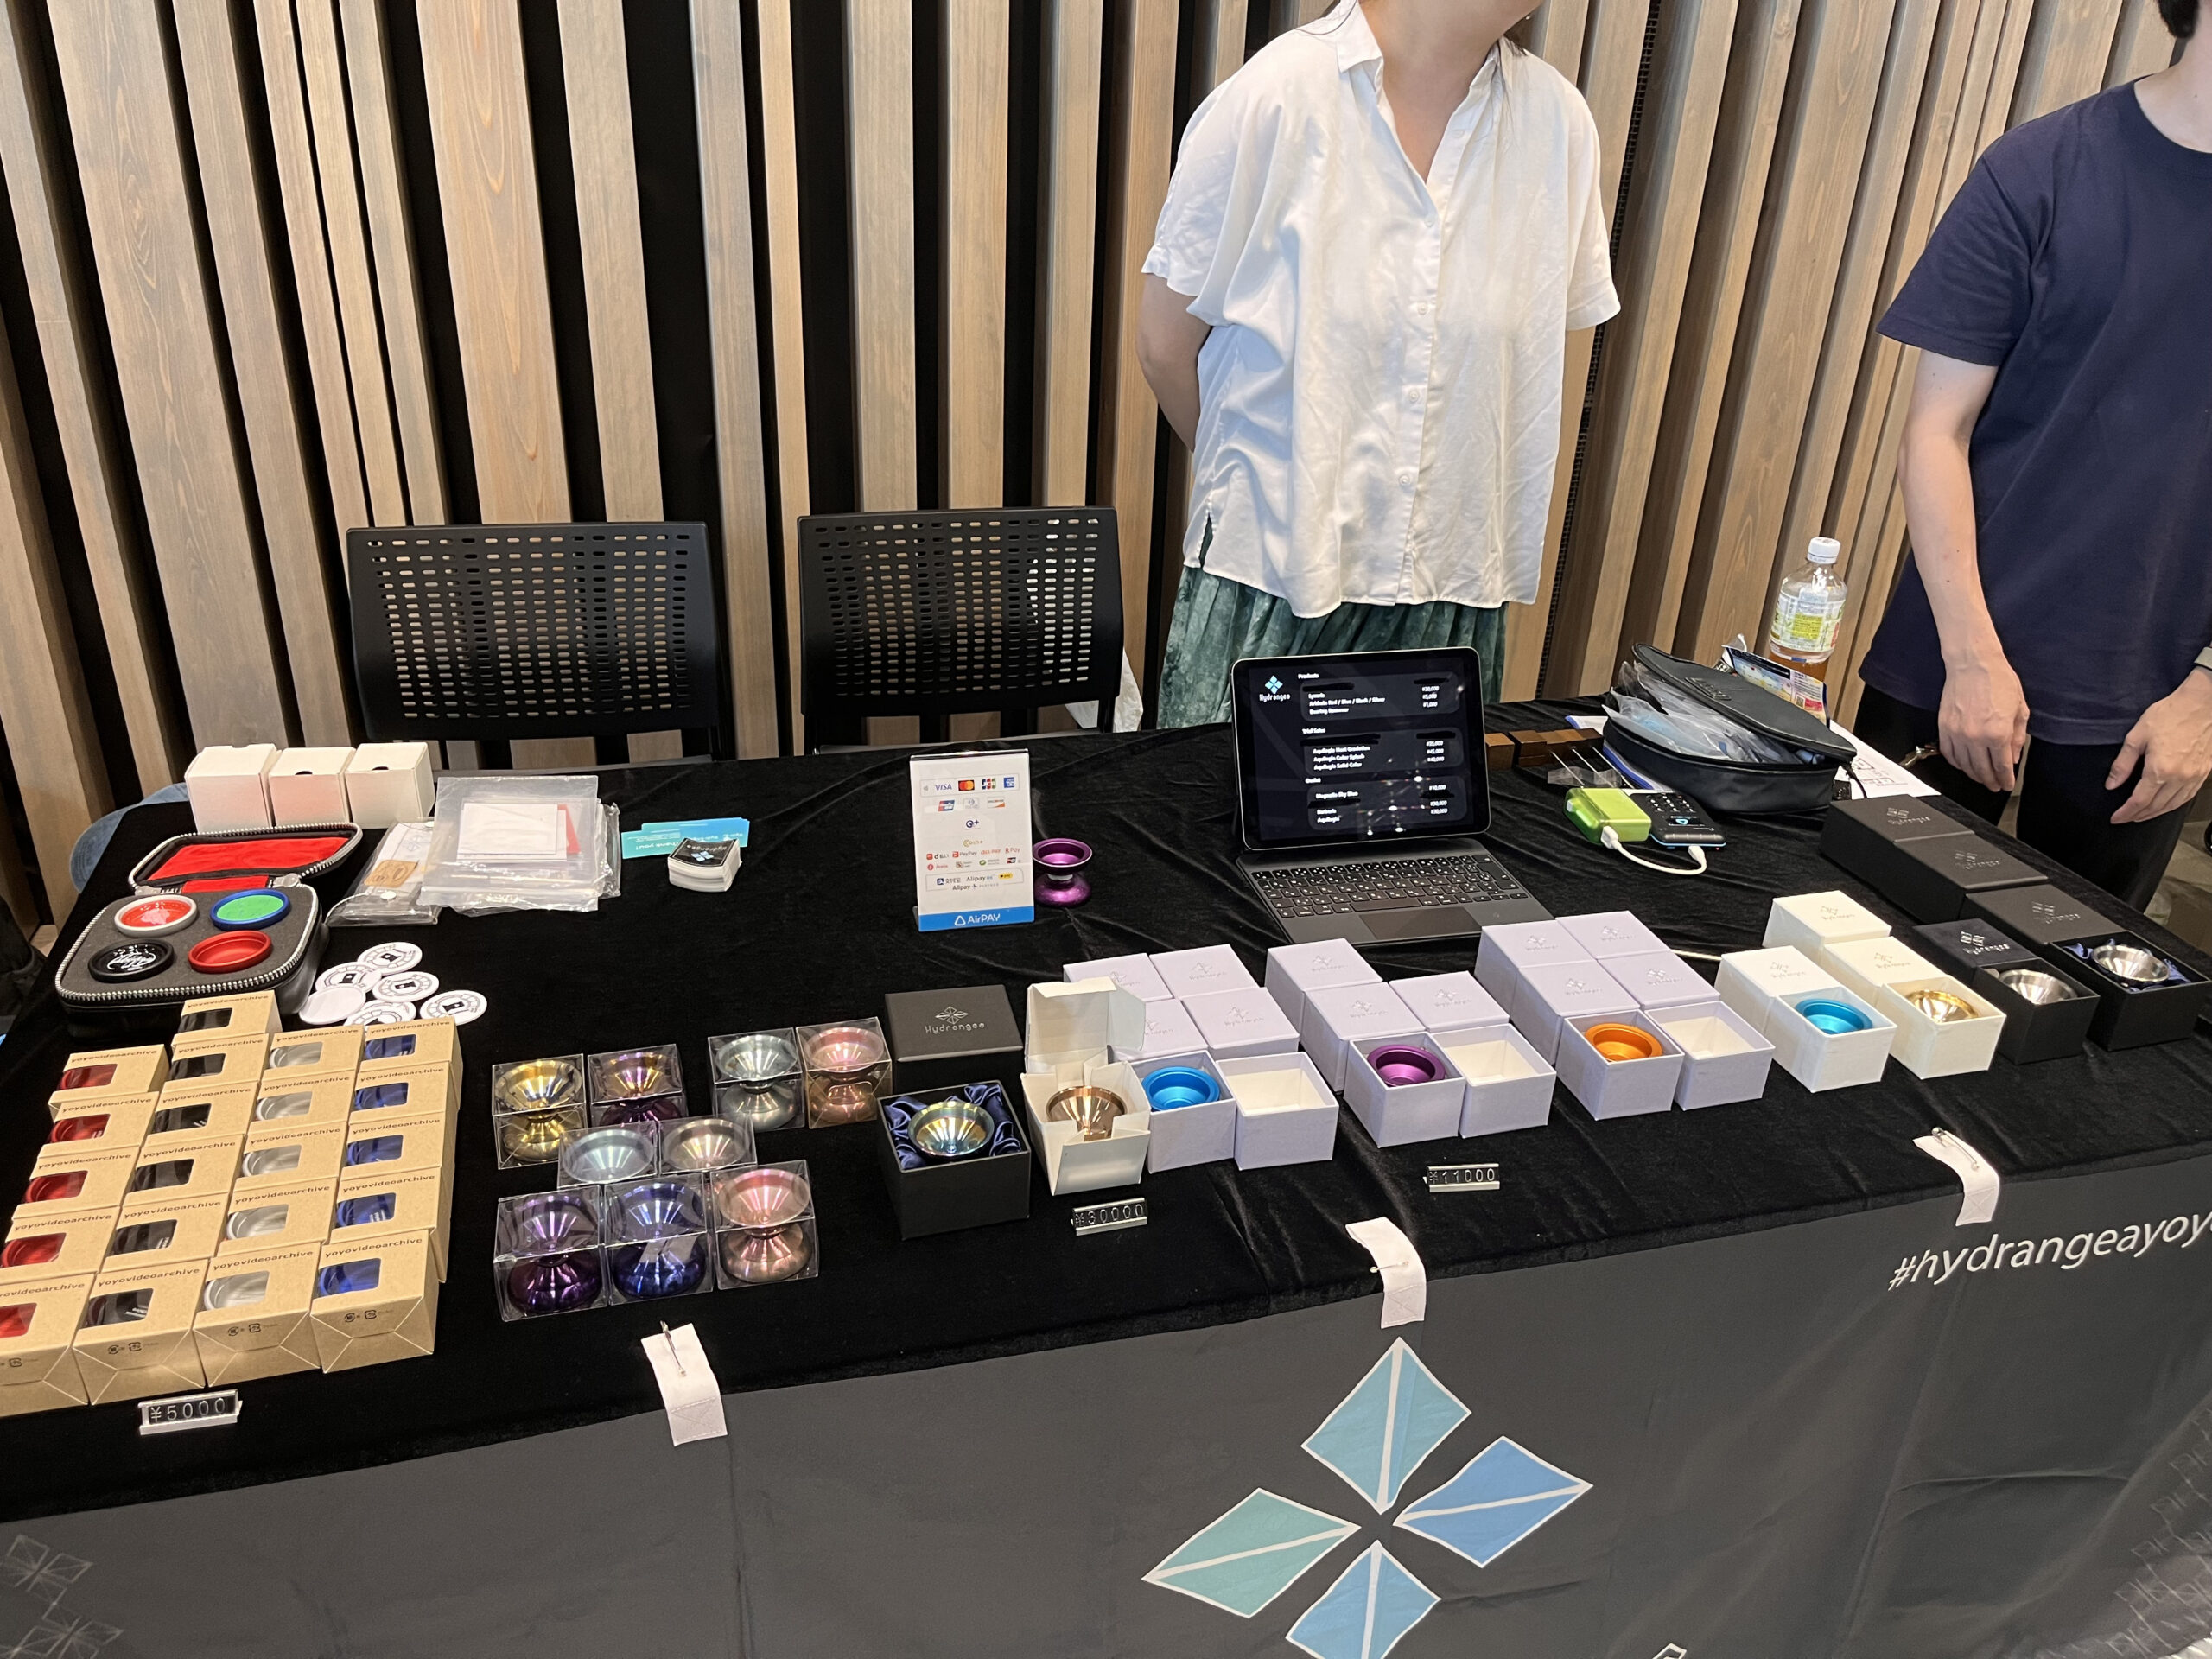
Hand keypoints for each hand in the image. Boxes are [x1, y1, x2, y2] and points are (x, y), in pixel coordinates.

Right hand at [1938, 650, 2029, 793]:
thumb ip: (2017, 737)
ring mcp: (1958, 733)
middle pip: (1982, 770)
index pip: (2002, 766)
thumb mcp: (2019, 709)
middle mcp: (1976, 736)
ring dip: (1974, 775)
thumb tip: (2013, 756)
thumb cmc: (1997, 680)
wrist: (1973, 664)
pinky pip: (1948, 753)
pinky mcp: (1944, 728)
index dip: (2005, 779)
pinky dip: (1956, 763)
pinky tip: (1962, 765)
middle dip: (1990, 782)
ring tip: (1980, 778)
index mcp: (1998, 732)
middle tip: (1994, 786)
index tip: (2007, 784)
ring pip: (1964, 765)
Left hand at [2108, 669, 2211, 823]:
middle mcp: (2180, 778)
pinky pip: (2187, 796)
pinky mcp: (2204, 772)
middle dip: (2138, 816)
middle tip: (2126, 818)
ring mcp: (2195, 776)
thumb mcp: (2137, 736)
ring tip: (2142, 815)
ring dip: (2156, 813)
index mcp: (2160, 770)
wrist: (2204, 703)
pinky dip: (2174, 805)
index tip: (2116, 818)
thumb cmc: (2171, 714)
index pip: (2139, 801)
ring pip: (2173, 805)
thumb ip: (2123, 764)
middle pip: (2156, 806)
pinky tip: (2166, 804)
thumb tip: (2112, 784)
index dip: (2126, 813)